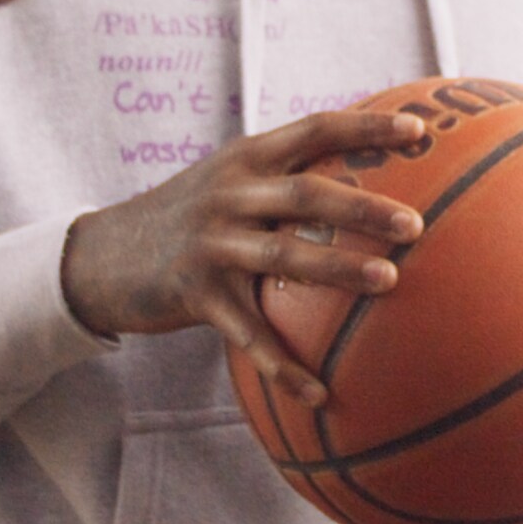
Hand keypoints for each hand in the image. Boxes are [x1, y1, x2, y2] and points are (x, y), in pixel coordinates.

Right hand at [59, 109, 427, 405]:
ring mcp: (211, 244)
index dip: (366, 128)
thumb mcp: (230, 181)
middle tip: (415, 224)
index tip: (419, 132)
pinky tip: (319, 394)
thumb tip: (371, 182)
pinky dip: (284, 365)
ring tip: (389, 281)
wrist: (103, 255)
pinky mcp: (195, 294)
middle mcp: (230, 194)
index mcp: (247, 158)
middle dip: (363, 206)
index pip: (314, 130)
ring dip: (337, 270)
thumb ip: (286, 177)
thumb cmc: (189, 217)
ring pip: (283, 256)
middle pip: (306, 193)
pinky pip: (249, 334)